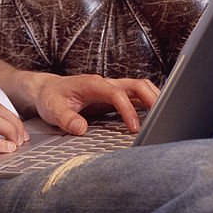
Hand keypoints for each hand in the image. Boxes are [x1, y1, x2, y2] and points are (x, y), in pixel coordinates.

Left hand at [32, 73, 159, 134]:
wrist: (48, 90)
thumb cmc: (51, 98)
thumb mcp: (53, 110)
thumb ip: (66, 119)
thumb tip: (81, 128)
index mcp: (93, 85)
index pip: (117, 94)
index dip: (128, 110)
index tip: (134, 128)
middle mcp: (106, 83)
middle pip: (137, 85)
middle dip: (152, 99)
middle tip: (162, 118)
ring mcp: (112, 88)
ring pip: (140, 88)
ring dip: (154, 99)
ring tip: (164, 116)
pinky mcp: (114, 96)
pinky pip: (136, 96)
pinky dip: (147, 103)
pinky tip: (154, 115)